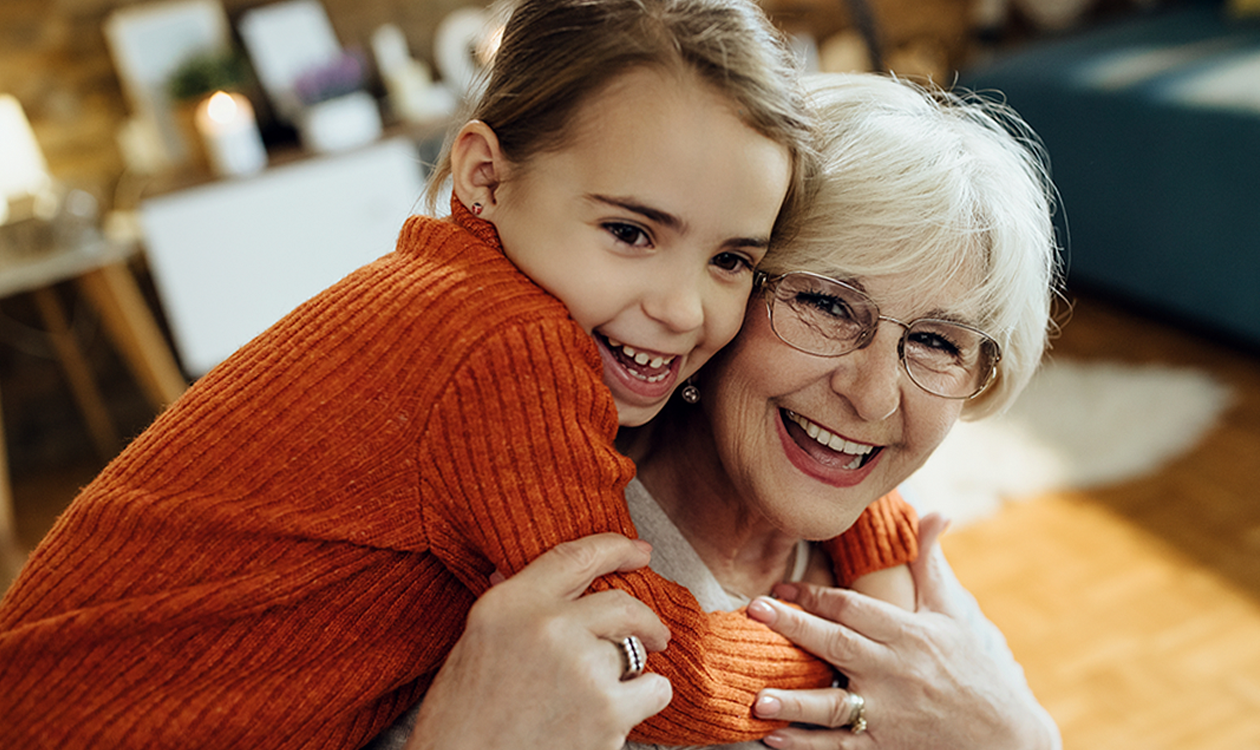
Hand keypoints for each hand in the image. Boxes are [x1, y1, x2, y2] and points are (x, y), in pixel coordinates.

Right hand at [407, 534, 671, 749]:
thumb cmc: (460, 719)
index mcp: (510, 604)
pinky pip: (654, 689)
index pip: (575, 556)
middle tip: (654, 632)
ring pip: (636, 651)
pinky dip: (644, 700)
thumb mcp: (474, 645)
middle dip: (645, 619)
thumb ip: (511, 609)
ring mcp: (582, 666)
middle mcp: (548, 625)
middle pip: (622, 604)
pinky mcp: (607, 709)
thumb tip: (524, 575)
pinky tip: (617, 714)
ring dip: (630, 670)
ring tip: (603, 694)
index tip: (640, 551)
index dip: (616, 548)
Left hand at [746, 514, 1058, 749]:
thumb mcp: (951, 614)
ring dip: (794, 701)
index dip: (814, 596)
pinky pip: (840, 747)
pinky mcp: (886, 747)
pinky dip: (806, 744)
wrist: (1005, 736)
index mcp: (910, 633)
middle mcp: (896, 671)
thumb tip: (936, 511)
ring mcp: (890, 713)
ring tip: (757, 697)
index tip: (779, 588)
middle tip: (753, 610)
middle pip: (838, 644)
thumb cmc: (972, 669)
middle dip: (793, 626)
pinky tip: (773, 738)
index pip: (853, 608)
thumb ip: (929, 564)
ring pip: (835, 704)